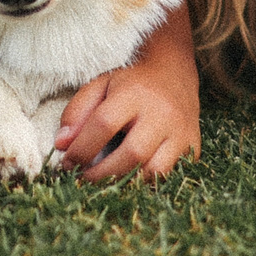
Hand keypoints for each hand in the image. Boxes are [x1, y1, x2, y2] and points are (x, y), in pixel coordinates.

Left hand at [52, 5, 200, 181]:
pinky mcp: (193, 146)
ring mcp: (181, 132)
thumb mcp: (99, 86)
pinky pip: (169, 174)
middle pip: (132, 154)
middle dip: (102, 173)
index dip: (81, 148)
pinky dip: (146, 182)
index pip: (103, 125)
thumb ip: (77, 112)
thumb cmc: (130, 83)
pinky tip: (129, 177)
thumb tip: (62, 145)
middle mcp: (162, 113)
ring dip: (125, 182)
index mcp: (134, 94)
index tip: (66, 163)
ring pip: (155, 171)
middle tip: (83, 178)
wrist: (173, 73)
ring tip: (105, 181)